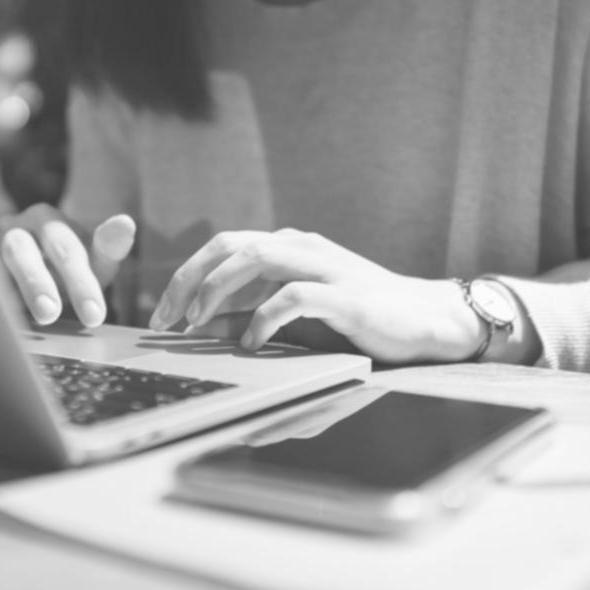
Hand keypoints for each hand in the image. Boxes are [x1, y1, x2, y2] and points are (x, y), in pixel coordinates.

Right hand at [0, 205, 135, 327]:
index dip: (80, 283)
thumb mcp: (95, 261)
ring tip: (27, 318)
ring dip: (4, 292)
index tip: (94, 317)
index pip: (65, 249)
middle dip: (38, 286)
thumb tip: (125, 223)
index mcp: (46, 220)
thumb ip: (109, 247)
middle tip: (53, 316)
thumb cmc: (68, 269)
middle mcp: (13, 229)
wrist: (30, 272)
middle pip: (22, 253)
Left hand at [148, 229, 483, 362]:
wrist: (428, 321)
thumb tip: (206, 337)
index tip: (162, 317)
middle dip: (188, 280)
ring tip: (197, 325)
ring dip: (217, 290)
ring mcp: (324, 267)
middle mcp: (301, 248)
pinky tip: (253, 345)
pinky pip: (292, 297)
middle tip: (165, 321)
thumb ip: (252, 322)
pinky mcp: (346, 295)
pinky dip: (263, 319)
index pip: (223, 247)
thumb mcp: (296, 322)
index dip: (185, 277)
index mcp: (288, 249)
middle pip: (229, 245)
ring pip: (255, 257)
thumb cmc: (360, 322)